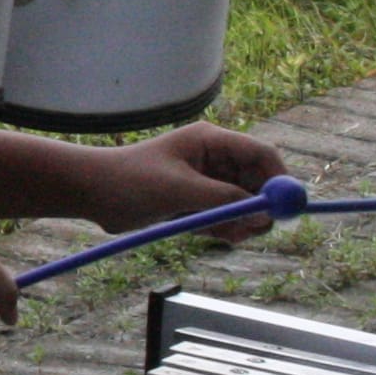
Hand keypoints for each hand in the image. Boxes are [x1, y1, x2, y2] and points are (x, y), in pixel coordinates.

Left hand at [80, 122, 286, 241]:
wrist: (91, 193)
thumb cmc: (129, 181)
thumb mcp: (180, 190)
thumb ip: (223, 200)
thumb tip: (263, 214)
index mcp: (211, 141)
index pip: (261, 154)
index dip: (278, 179)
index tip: (284, 208)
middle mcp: (213, 159)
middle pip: (259, 182)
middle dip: (259, 208)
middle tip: (252, 231)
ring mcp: (206, 181)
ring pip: (244, 205)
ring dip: (239, 223)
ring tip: (217, 232)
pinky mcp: (197, 202)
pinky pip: (226, 218)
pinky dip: (224, 229)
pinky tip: (207, 233)